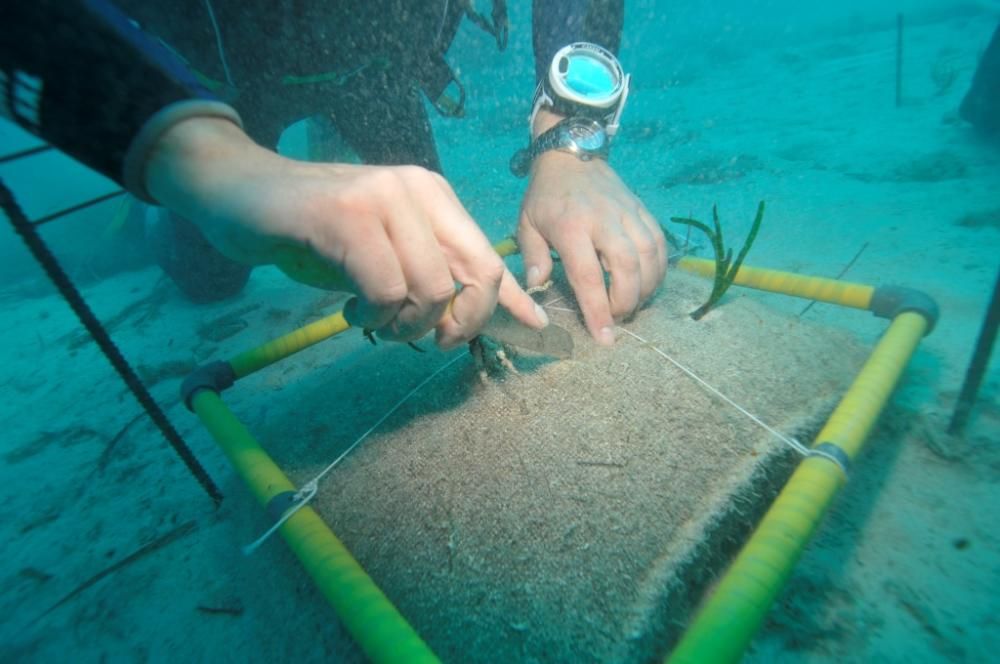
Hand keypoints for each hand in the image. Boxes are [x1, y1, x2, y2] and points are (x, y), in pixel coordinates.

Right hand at [144, 117, 547, 347]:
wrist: (238, 192)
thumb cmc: (314, 231)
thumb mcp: (383, 254)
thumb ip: (427, 275)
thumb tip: (470, 319)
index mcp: (433, 196)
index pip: (488, 255)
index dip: (512, 299)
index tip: (535, 328)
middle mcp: (417, 189)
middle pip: (476, 274)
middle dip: (461, 324)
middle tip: (428, 342)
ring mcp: (383, 198)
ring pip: (431, 290)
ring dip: (405, 326)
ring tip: (374, 323)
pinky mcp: (346, 215)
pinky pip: (385, 289)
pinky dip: (373, 316)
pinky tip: (351, 311)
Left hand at [517, 147, 666, 345]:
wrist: (571, 155)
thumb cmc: (545, 197)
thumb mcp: (527, 225)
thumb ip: (533, 258)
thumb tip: (538, 289)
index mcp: (571, 228)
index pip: (588, 276)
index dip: (598, 310)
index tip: (604, 337)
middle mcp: (604, 221)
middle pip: (627, 269)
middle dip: (626, 302)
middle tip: (617, 318)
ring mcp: (627, 214)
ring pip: (649, 258)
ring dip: (645, 289)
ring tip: (632, 304)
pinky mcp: (642, 210)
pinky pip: (659, 244)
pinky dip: (658, 269)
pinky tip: (648, 284)